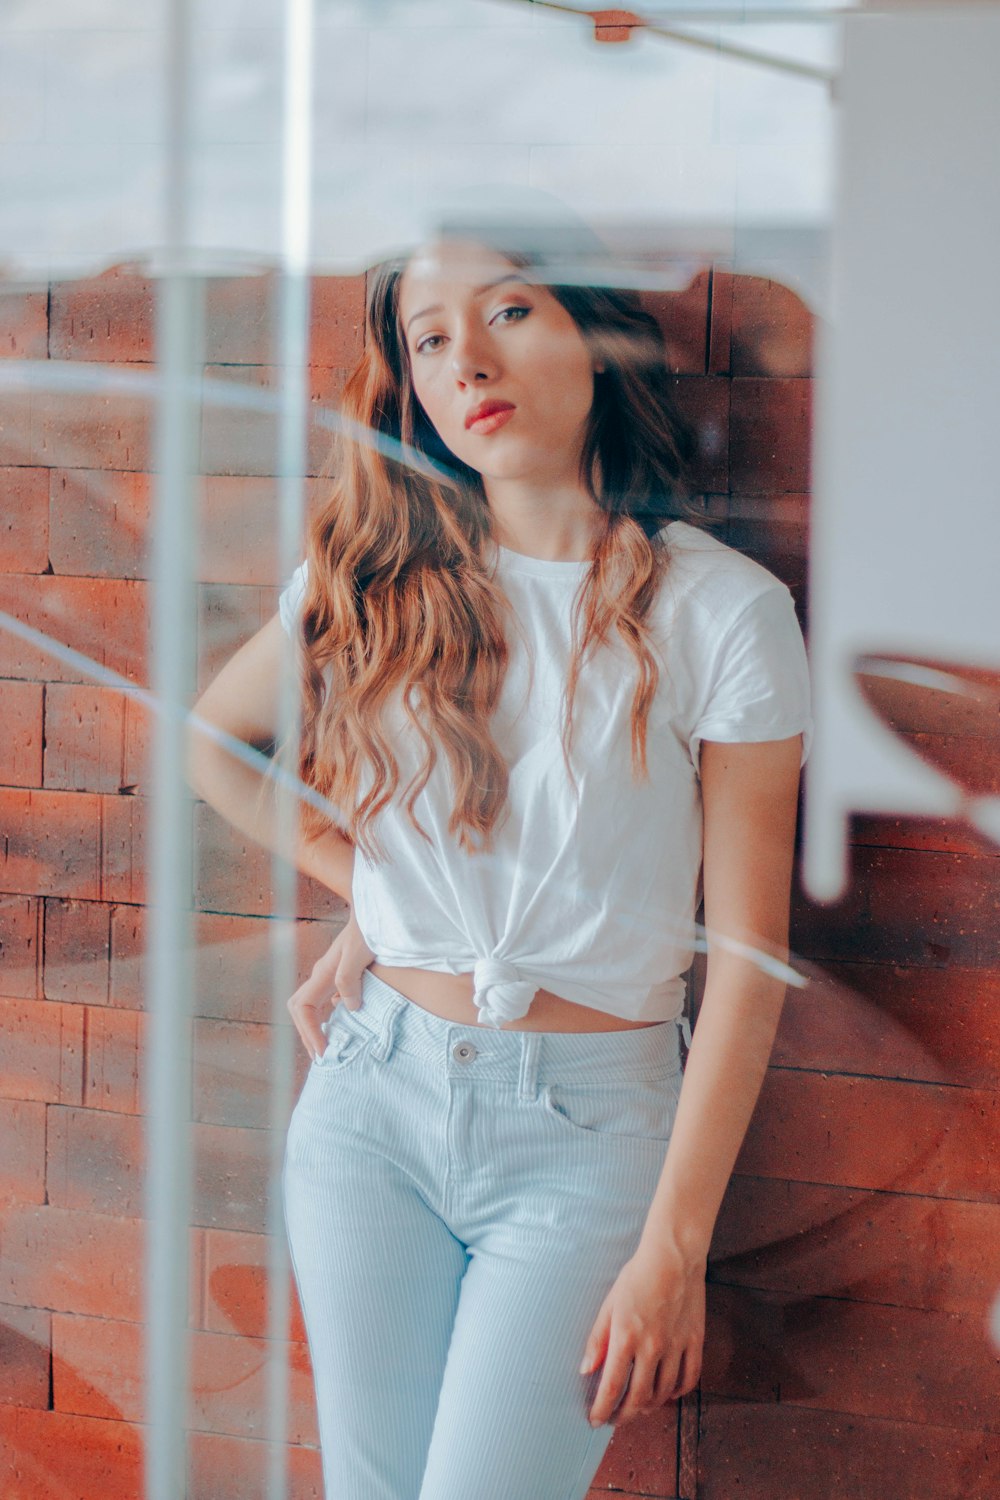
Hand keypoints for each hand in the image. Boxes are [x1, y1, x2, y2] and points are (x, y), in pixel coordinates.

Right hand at [286, 908, 375, 1061]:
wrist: (375, 908)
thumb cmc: (368, 927)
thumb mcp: (359, 952)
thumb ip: (350, 980)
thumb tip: (349, 1008)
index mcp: (323, 973)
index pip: (302, 1008)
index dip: (308, 1031)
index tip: (323, 1049)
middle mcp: (322, 975)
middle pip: (301, 1010)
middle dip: (307, 1034)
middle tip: (321, 1056)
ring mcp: (331, 974)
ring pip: (313, 1007)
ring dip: (317, 1028)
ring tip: (329, 1048)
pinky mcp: (343, 974)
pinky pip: (329, 1002)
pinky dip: (332, 1018)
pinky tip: (346, 1028)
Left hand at [580, 1239, 705, 1427]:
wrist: (673, 1257)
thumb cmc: (637, 1277)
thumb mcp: (609, 1305)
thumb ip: (597, 1339)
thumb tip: (587, 1370)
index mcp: (626, 1337)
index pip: (612, 1386)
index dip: (602, 1409)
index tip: (595, 1420)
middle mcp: (652, 1347)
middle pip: (638, 1397)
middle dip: (624, 1414)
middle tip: (615, 1418)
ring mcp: (676, 1346)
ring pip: (663, 1392)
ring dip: (649, 1406)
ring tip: (638, 1407)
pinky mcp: (695, 1341)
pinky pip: (689, 1378)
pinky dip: (678, 1392)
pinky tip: (668, 1393)